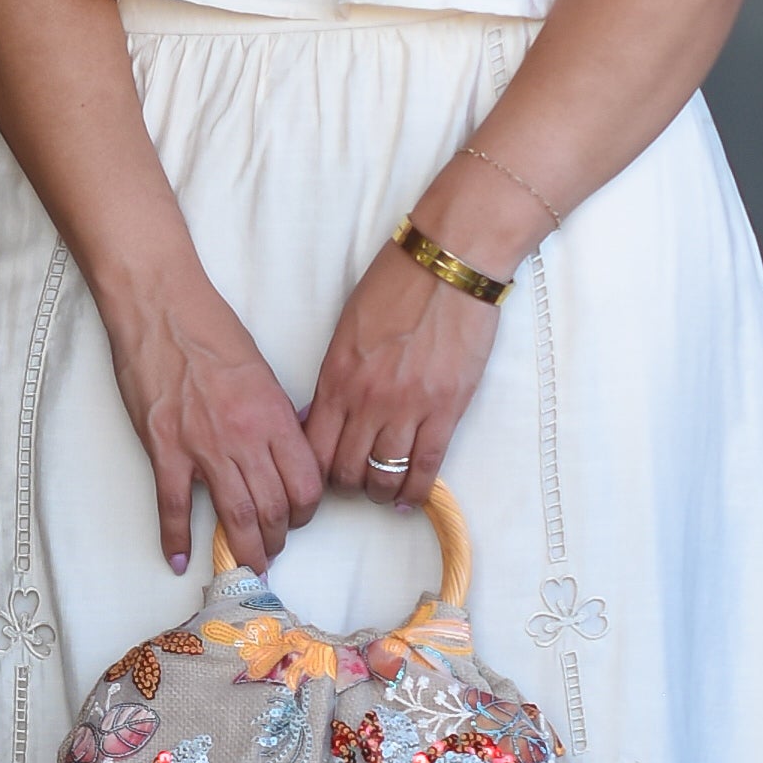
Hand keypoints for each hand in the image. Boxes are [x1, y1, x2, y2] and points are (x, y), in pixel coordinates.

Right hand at [105, 277, 321, 577]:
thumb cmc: (211, 330)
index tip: (298, 518)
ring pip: (234, 515)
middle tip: (272, 551)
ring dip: (244, 548)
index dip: (307, 511)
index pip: (306, 483)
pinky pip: (173, 506)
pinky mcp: (164, 449)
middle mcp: (245, 437)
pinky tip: (178, 559)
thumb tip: (283, 449)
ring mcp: (203, 446)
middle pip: (274, 508)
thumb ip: (274, 415)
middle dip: (277, 539)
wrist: (161, 309)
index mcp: (274, 416)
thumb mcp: (262, 372)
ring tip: (246, 566)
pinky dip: (176, 538)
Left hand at [305, 243, 498, 508]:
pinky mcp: (446, 409)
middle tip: (354, 483)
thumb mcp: (347, 329)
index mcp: (336, 376)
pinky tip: (410, 498)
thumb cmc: (397, 284)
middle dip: (345, 486)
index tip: (320, 473)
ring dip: (379, 490)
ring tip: (383, 488)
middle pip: (343, 470)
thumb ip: (334, 376)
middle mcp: (366, 399)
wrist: (450, 264)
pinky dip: (415, 491)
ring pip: (382, 476)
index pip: (312, 447)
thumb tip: (319, 416)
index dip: (312, 471)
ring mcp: (407, 407)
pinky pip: (425, 467)